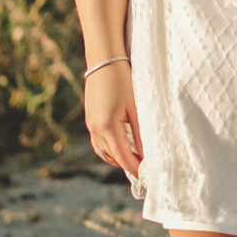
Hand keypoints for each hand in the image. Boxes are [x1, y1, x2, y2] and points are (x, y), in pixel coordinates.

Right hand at [83, 60, 143, 175]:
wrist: (103, 61)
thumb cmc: (123, 80)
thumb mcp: (135, 106)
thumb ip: (140, 132)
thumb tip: (146, 153)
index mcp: (108, 127)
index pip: (123, 156)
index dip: (135, 167)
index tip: (147, 175)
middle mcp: (96, 129)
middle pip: (112, 156)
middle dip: (127, 164)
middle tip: (144, 168)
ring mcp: (90, 125)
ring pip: (103, 151)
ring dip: (117, 158)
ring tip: (134, 160)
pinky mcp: (89, 120)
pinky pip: (98, 142)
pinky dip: (109, 149)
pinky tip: (120, 147)